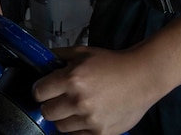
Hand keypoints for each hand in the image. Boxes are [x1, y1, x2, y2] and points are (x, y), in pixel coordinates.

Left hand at [34, 46, 157, 134]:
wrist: (142, 77)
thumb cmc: (112, 63)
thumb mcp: (83, 52)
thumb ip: (59, 56)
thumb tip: (40, 61)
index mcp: (72, 79)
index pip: (38, 92)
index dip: (41, 90)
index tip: (46, 90)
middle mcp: (79, 100)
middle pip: (47, 112)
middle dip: (51, 104)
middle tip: (61, 99)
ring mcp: (90, 119)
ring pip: (60, 126)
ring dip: (65, 118)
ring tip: (77, 108)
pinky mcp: (100, 133)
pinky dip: (79, 128)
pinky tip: (87, 117)